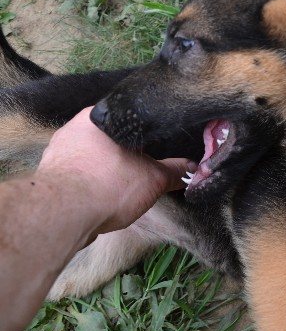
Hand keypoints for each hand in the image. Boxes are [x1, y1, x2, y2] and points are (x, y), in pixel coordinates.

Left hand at [37, 107, 193, 236]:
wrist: (66, 213)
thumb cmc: (108, 185)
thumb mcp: (154, 179)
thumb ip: (175, 171)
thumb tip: (191, 168)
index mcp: (98, 116)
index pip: (127, 121)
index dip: (144, 137)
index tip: (154, 152)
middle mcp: (73, 128)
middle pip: (109, 140)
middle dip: (124, 157)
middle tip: (141, 172)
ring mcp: (58, 152)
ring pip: (92, 159)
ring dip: (105, 172)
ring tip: (121, 187)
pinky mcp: (49, 176)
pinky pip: (77, 176)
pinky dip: (90, 186)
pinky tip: (101, 198)